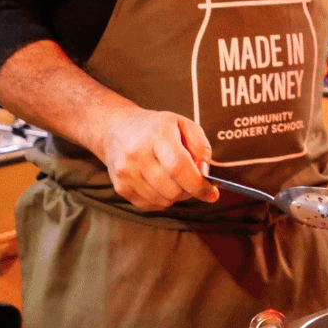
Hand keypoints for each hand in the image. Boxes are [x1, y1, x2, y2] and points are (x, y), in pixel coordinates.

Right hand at [96, 107, 218, 210]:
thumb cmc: (154, 127)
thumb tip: (205, 172)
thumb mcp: (182, 123)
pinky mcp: (120, 187)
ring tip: (172, 178)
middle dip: (188, 190)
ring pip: (163, 200)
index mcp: (157, 135)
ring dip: (175, 195)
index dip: (198, 185)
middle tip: (190, 180)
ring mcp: (126, 172)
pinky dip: (160, 198)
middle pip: (172, 189)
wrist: (115, 129)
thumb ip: (200, 145)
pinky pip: (150, 204)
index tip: (211, 193)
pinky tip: (158, 183)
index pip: (179, 167)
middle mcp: (137, 154)